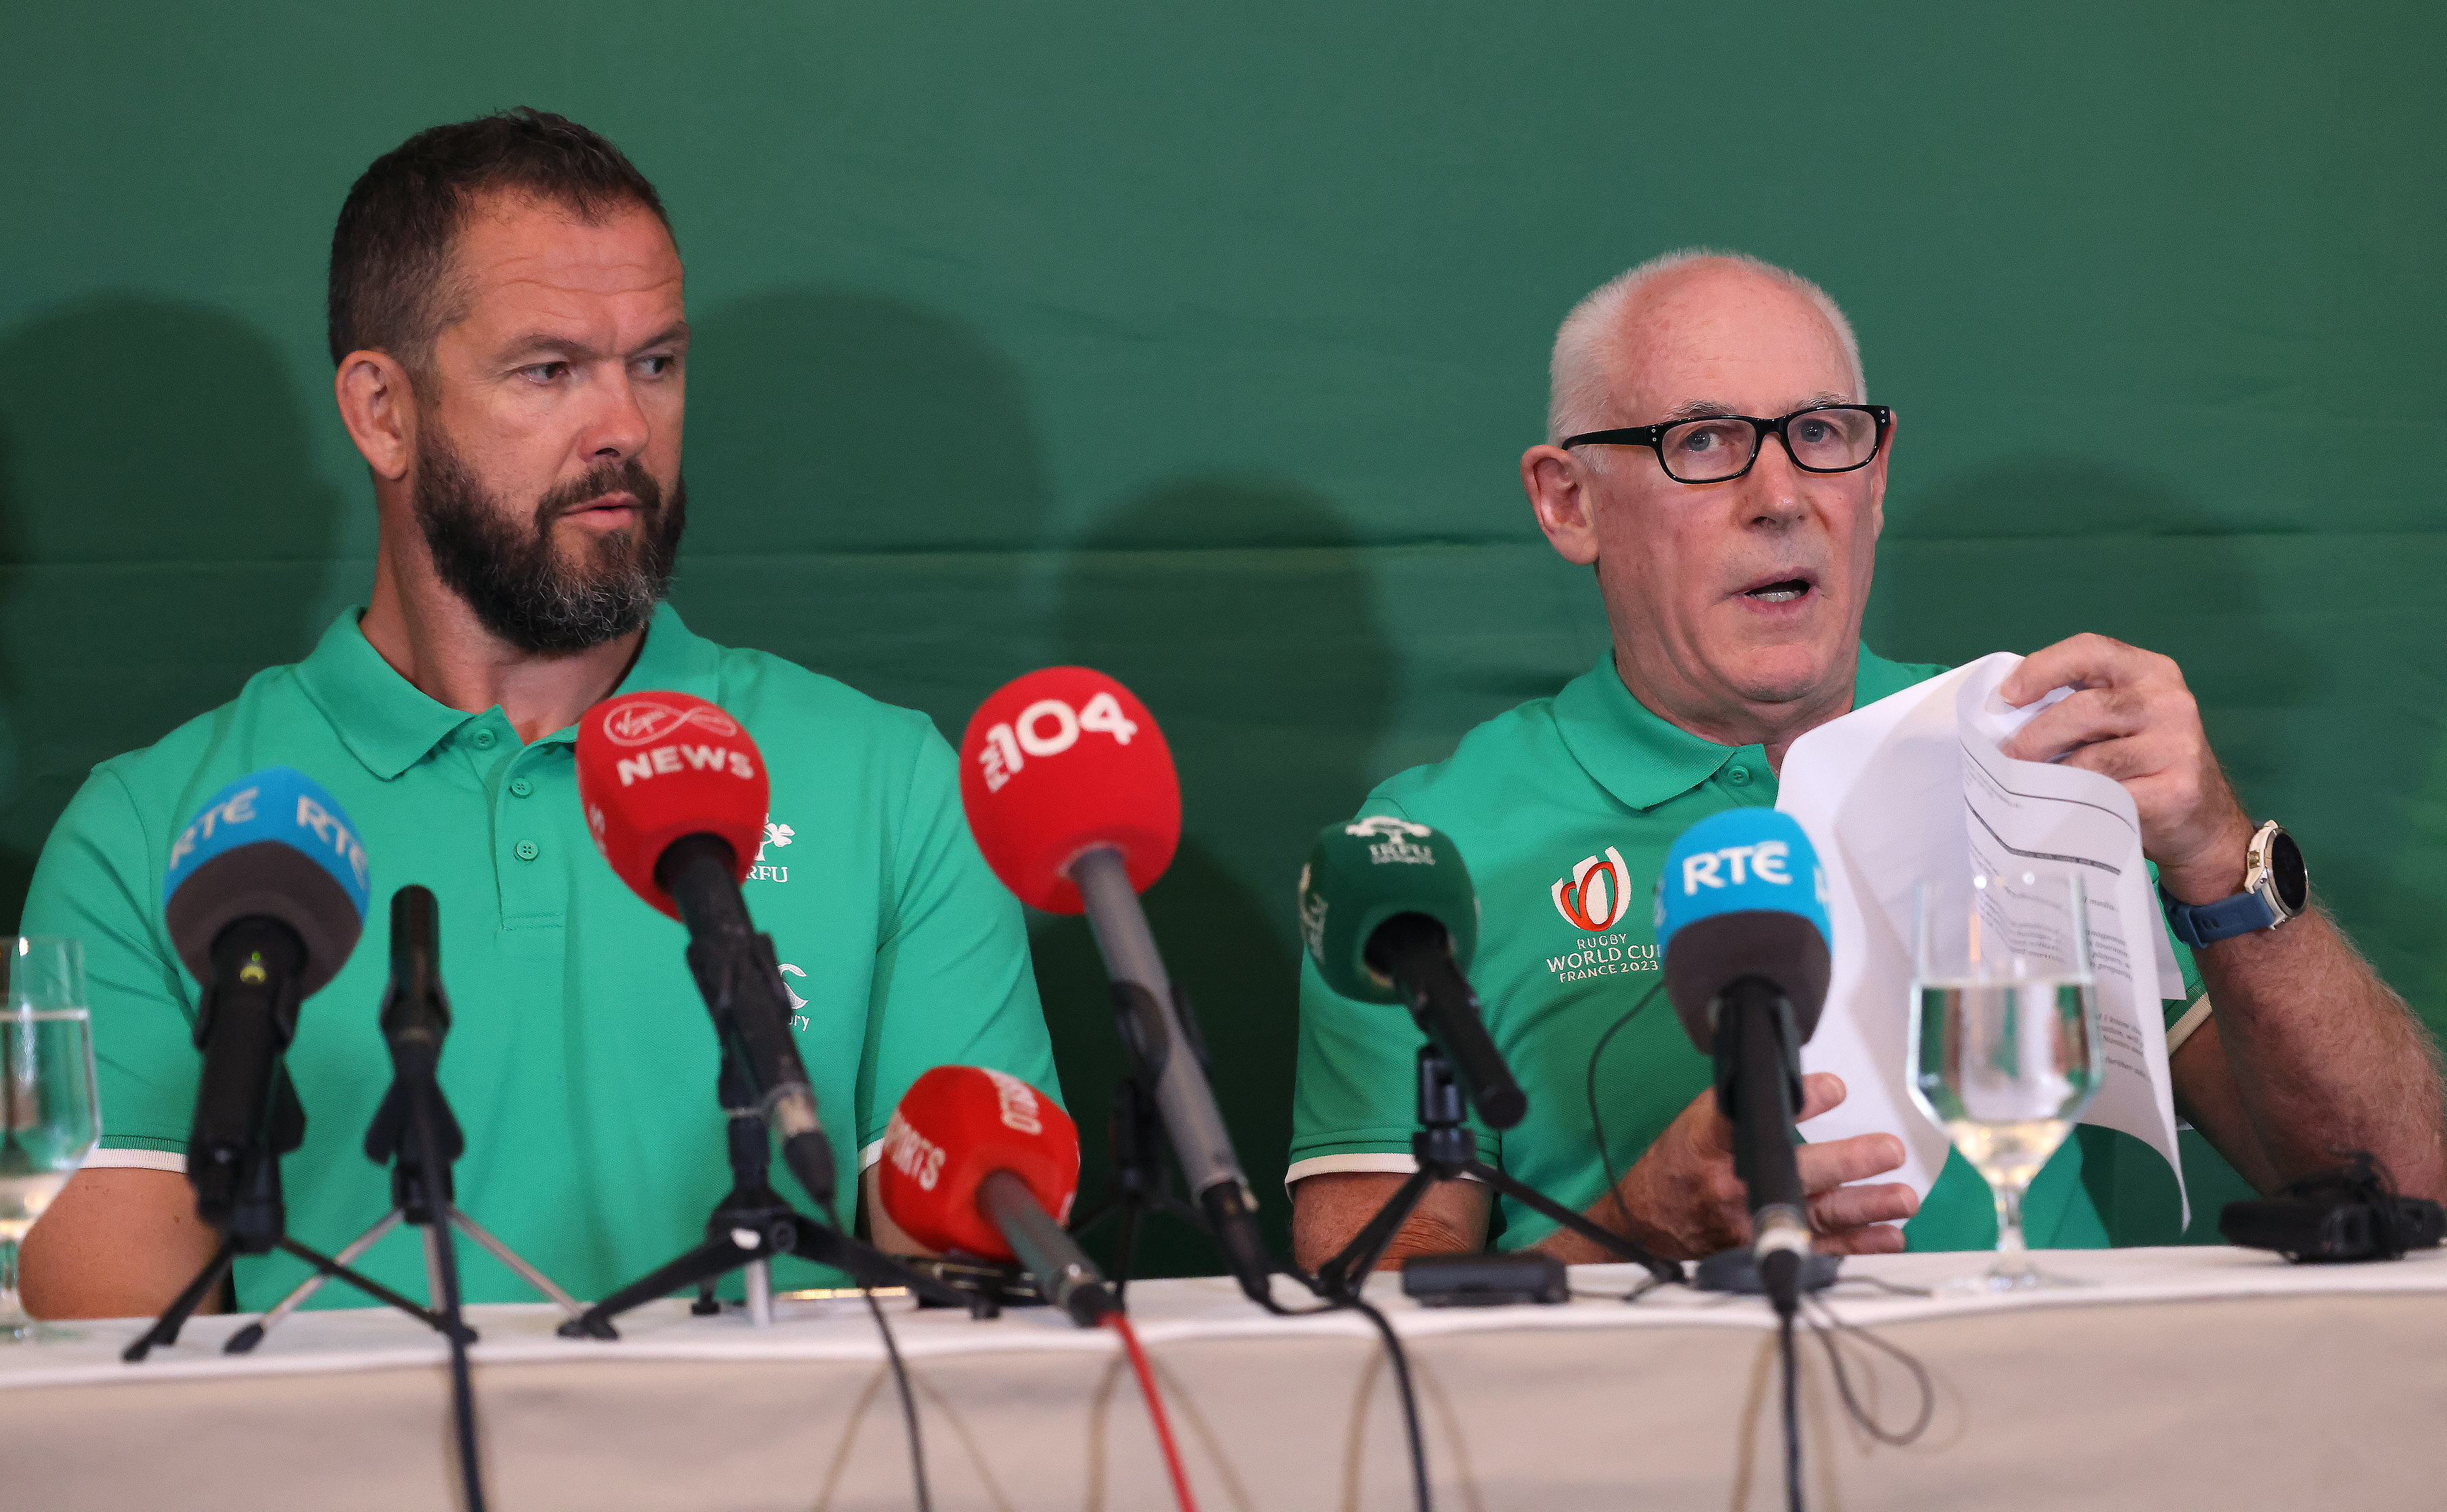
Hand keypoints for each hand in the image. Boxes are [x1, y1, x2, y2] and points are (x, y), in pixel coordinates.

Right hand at [1606, 1072, 1916, 1259]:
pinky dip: (1858, 1243)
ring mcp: (1753, 1223)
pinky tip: (1890, 1235)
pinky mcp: (1768, 1247)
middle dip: (1848, 1162)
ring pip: (1817, 1215)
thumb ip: (1746, 1105)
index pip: (1754, 1117)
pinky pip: (1820, 1248)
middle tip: (1888, 1150)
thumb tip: (1801, 1084)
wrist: (1649, 1222)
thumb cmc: (1680, 1164)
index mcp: (1711, 1145)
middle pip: (1797, 1173)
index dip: (1799, 1102)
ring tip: (1902, 1198)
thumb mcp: (1700, 1121)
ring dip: (1865, 1207)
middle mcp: (1733, 1185)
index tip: (1834, 1088)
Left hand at [1997, 633, 2254, 903]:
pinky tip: (2061, 807)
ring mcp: (2178, 745)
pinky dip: (2076, 802)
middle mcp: (2168, 701)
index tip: (2008, 696)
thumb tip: (2004, 712)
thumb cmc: (2140, 760)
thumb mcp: (2118, 717)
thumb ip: (2076, 702)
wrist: (2200, 817)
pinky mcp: (2178, 789)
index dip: (2043, 668)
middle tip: (2008, 758)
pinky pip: (2109, 796)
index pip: (2090, 650)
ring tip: (2027, 784)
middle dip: (2036, 735)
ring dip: (2050, 774)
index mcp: (2149, 671)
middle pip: (2085, 709)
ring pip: (2093, 758)